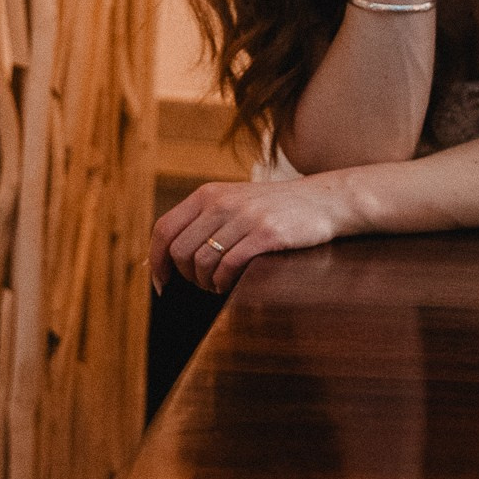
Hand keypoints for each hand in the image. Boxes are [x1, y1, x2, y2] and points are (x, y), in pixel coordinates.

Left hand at [150, 176, 350, 293]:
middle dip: (186, 277)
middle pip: (181, 251)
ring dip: (207, 283)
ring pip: (203, 262)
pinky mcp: (266, 234)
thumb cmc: (273, 209)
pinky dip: (224, 283)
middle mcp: (222, 202)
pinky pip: (230, 267)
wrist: (323, 200)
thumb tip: (159, 260)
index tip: (161, 283)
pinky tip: (231, 285)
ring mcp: (245, 217)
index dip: (156, 261)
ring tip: (220, 285)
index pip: (164, 229)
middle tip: (202, 284)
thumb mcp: (233, 203)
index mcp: (208, 194)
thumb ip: (200, 223)